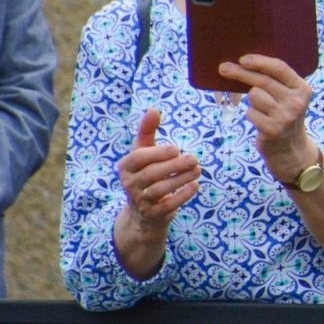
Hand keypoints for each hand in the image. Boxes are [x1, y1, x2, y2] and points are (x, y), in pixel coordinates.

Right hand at [118, 108, 199, 235]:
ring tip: (198, 169)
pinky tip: (195, 185)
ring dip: (182, 179)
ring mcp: (140, 201)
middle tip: (193, 158)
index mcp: (125, 167)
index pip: (138, 158)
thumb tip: (153, 109)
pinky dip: (183, 195)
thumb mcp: (143, 152)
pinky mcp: (153, 214)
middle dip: (174, 166)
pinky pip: (168, 205)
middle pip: (151, 174)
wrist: (143, 212)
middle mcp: (129, 185)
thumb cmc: (145, 173)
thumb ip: (147, 132)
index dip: (157, 153)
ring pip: (160, 190)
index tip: (175, 149)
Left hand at [217, 54, 317, 183]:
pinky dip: (252, 115)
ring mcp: (285, 116)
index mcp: (302, 89)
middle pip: (263, 81)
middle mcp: (296, 102)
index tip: (243, 59)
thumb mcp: (289, 97)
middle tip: (223, 68)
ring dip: (252, 101)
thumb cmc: (284, 115)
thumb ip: (276, 81)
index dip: (260, 62)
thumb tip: (243, 64)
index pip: (280, 68)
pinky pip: (250, 112)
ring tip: (263, 109)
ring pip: (254, 96)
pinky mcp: (272, 129)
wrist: (291, 148)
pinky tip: (262, 121)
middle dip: (241, 73)